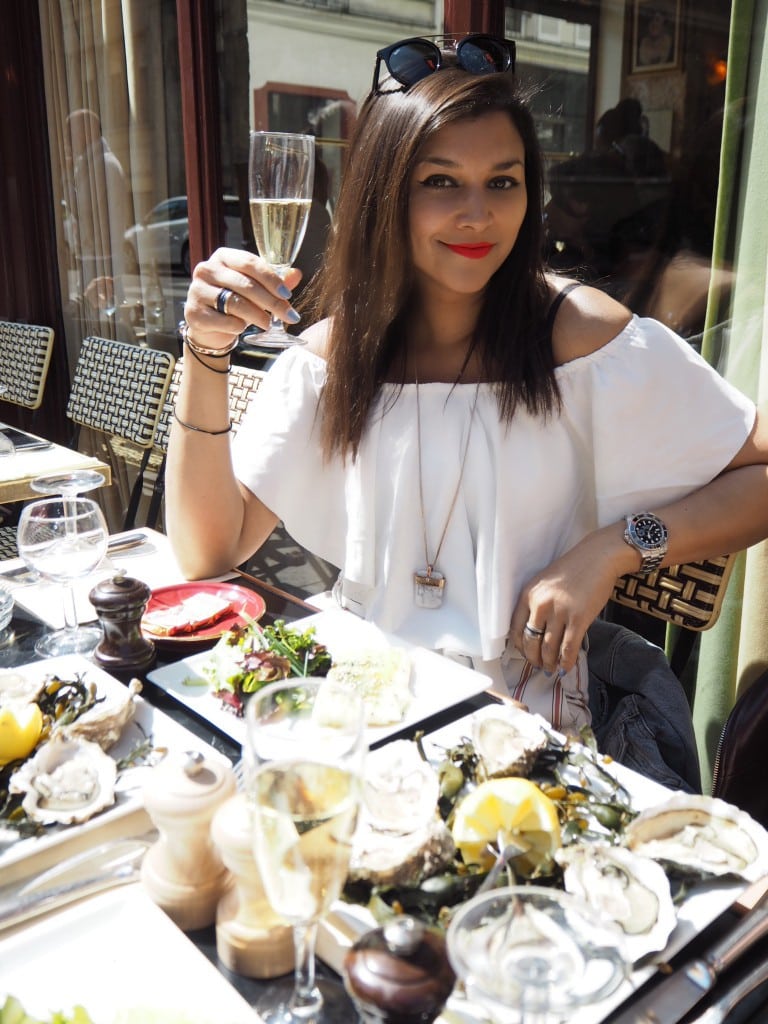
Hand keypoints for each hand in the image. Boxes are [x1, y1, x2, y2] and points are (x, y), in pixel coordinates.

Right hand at [183, 247, 302, 353]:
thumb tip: (296, 274)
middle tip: (288, 315)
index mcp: (223, 256)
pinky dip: (238, 326)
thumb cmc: (234, 302)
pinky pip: (224, 321)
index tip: (287, 295)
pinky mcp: (194, 313)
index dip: (271, 279)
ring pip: (235, 303)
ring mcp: (197, 291)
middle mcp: (207, 269)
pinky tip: (242, 328)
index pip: (250, 263)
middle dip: (271, 302)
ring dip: (257, 315)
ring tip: (268, 323)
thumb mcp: (255, 289)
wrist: (210, 327)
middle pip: (245, 285)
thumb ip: (275, 282)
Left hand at [509, 529, 629, 673]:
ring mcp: (560, 613)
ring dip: (549, 663)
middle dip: (534, 658)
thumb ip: (537, 603)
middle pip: (530, 642)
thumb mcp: (545, 583)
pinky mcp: (579, 619)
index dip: (519, 646)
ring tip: (551, 669)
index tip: (524, 653)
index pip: (515, 628)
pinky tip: (565, 668)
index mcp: (528, 594)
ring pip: (549, 648)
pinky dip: (566, 662)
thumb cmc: (573, 569)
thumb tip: (536, 631)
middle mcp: (541, 605)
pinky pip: (568, 648)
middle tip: (538, 665)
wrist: (598, 557)